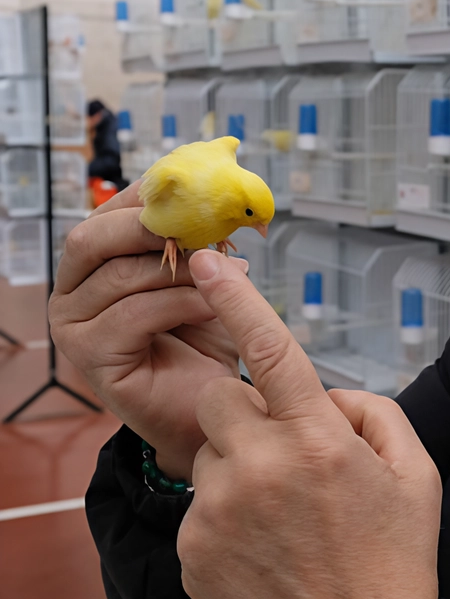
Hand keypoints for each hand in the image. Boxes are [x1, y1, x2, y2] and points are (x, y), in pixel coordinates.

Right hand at [50, 182, 247, 479]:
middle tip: (202, 229)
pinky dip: (182, 304)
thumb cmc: (206, 338)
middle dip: (150, 227)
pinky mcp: (89, 357)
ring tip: (228, 277)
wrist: (214, 404)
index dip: (149, 198)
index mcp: (94, 262)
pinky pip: (134, 314)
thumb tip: (213, 199)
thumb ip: (198, 240)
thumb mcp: (206, 278)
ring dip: (181, 271)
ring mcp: (73, 325)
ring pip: (121, 275)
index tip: (197, 194)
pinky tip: (214, 308)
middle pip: (92, 237)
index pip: (107, 211)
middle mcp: (72, 290)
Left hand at [178, 250, 440, 598]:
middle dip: (250, 409)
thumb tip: (329, 395)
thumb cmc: (391, 562)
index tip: (209, 263)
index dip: (239, 300)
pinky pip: (200, 505)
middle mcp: (260, 469)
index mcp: (319, 443)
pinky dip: (227, 513)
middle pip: (223, 397)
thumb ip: (376, 413)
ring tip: (284, 512)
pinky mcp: (193, 549)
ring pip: (210, 452)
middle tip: (288, 449)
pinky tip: (266, 542)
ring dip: (240, 464)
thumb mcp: (416, 476)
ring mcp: (218, 512)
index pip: (273, 351)